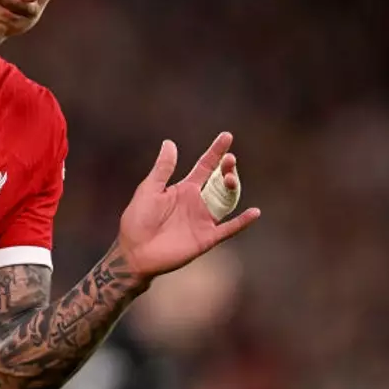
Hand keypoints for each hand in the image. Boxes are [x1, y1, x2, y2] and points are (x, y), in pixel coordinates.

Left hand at [116, 132, 260, 279]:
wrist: (134, 252)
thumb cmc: (137, 220)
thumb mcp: (149, 189)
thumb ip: (162, 168)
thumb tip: (170, 142)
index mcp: (184, 189)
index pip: (205, 166)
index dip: (216, 152)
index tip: (227, 136)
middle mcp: (197, 203)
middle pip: (219, 181)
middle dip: (226, 168)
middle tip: (228, 159)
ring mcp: (203, 220)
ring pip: (227, 201)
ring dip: (232, 188)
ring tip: (229, 178)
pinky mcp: (206, 238)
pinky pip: (228, 229)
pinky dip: (242, 222)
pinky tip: (254, 212)